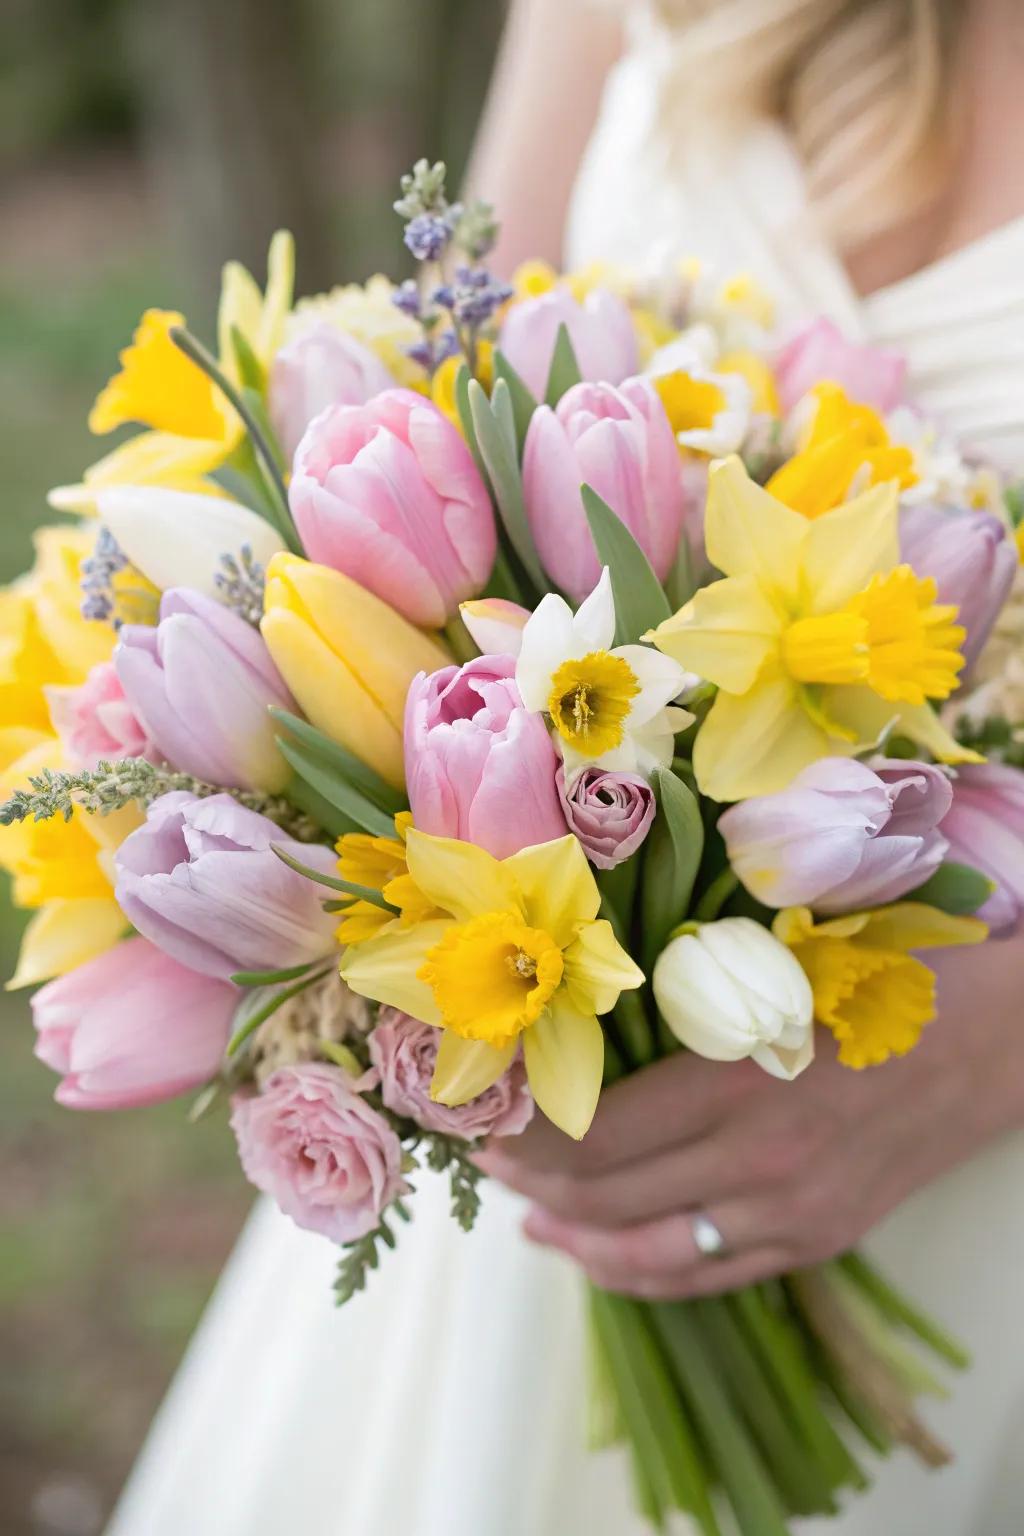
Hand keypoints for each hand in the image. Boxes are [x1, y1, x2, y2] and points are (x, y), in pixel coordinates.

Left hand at [475, 932, 1023, 1298]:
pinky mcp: (816, 1241)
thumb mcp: (774, 974)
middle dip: (532, 1184)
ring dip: (574, 1241)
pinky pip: (706, 1277)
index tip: (484, 1118)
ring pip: (647, 1254)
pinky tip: (599, 1256)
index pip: (596, 1138)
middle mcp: (758, 1163)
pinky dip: (638, 1273)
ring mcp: (790, 1215)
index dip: (527, 1138)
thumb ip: (684, 1002)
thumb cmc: (878, 981)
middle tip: (489, 1158)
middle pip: (608, 1200)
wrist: (995, 1041)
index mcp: (738, 1081)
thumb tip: (579, 1020)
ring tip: (528, 1218)